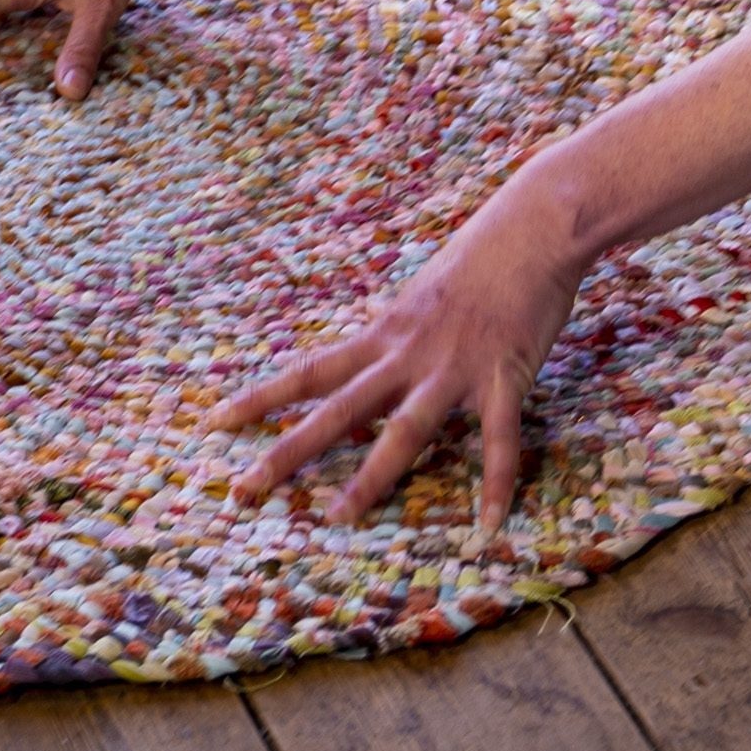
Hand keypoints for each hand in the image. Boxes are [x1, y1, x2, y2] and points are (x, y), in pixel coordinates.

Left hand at [215, 178, 585, 533]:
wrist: (535, 225)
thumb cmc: (483, 255)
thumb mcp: (424, 295)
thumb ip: (400, 332)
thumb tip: (377, 356)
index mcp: (386, 332)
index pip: (311, 370)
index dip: (262, 398)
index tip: (215, 423)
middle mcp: (409, 352)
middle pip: (339, 409)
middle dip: (287, 450)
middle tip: (241, 489)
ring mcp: (454, 366)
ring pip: (404, 430)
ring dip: (371, 478)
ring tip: (337, 520)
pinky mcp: (503, 375)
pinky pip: (500, 439)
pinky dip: (496, 484)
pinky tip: (489, 526)